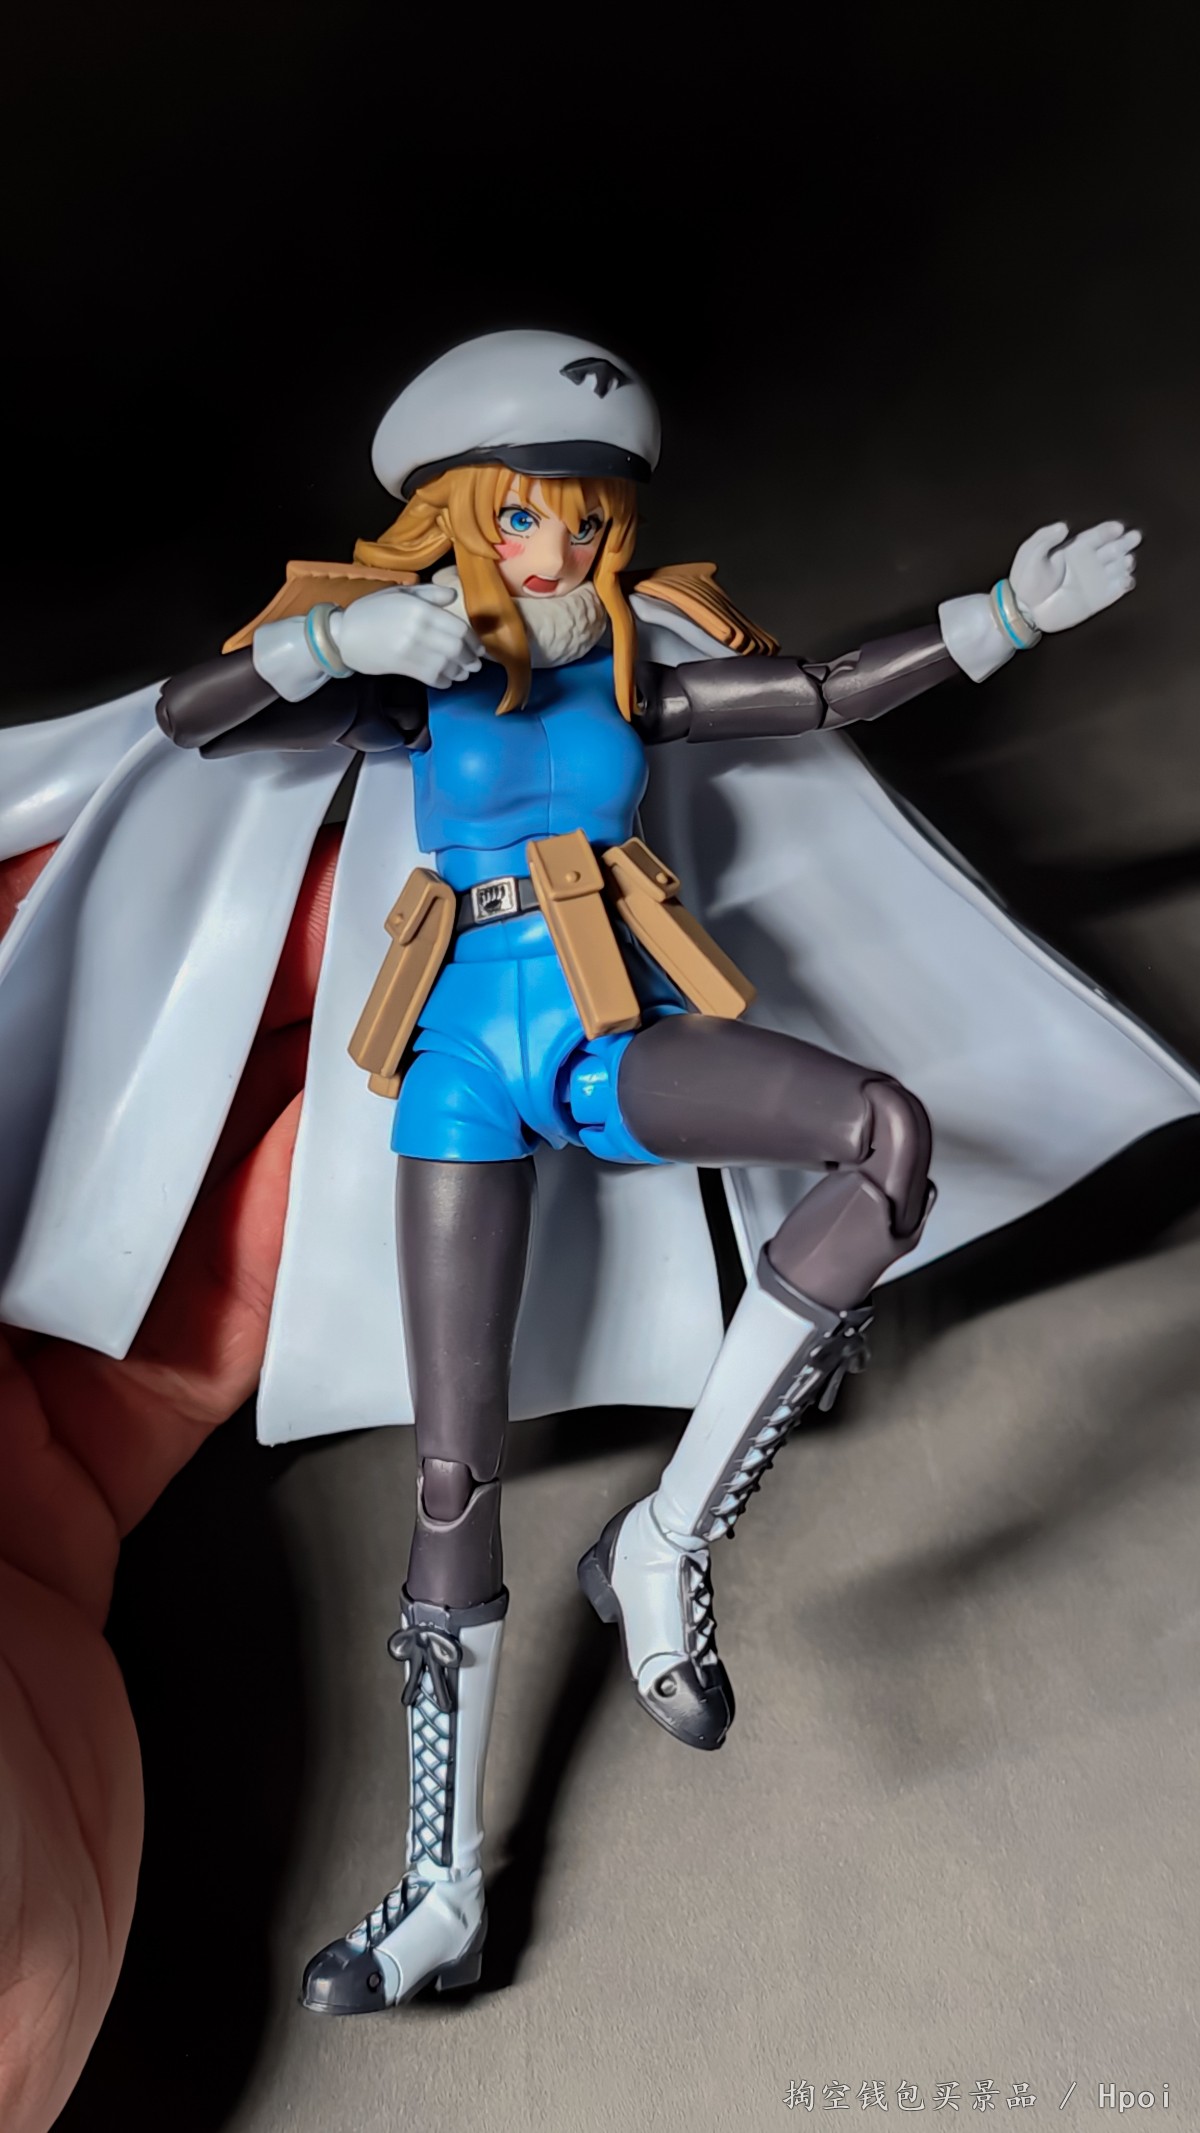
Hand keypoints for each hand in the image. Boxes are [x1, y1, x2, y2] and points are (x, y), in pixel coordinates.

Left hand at [0, 829, 338, 2132]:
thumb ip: (2, 1265)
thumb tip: (16, 1008)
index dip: (25, 916)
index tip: (116, 821)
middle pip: (27, 1096)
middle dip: (144, 980)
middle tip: (262, 876)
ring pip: (122, 1187)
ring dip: (236, 1091)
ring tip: (337, 982)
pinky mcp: (81, 1480)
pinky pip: (197, 1321)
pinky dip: (282, 1240)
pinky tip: (350, 1165)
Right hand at [333, 583, 482, 685]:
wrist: (344, 634)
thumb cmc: (373, 610)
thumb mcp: (400, 592)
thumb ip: (429, 593)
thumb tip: (453, 596)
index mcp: (420, 608)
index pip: (458, 627)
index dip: (473, 640)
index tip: (480, 647)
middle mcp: (418, 628)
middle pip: (456, 647)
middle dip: (471, 658)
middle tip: (476, 663)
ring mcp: (410, 649)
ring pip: (447, 664)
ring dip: (460, 671)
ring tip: (464, 672)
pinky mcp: (402, 666)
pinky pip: (432, 677)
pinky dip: (444, 680)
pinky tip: (448, 679)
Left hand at [1009, 520, 1141, 634]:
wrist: (1024, 611)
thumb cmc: (1025, 581)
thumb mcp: (1030, 553)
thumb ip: (1045, 538)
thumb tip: (1064, 526)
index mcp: (1074, 549)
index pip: (1097, 536)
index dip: (1108, 530)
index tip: (1118, 528)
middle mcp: (1088, 563)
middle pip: (1113, 548)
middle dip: (1126, 542)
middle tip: (1136, 536)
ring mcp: (1093, 581)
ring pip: (1118, 567)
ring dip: (1126, 562)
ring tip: (1128, 560)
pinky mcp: (1096, 600)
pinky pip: (1117, 590)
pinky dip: (1125, 584)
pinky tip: (1127, 579)